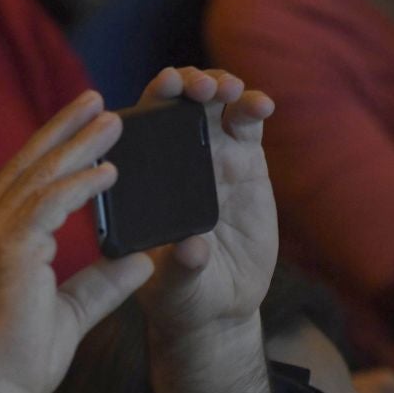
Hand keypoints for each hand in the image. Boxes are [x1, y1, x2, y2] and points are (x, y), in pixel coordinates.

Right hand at [0, 91, 153, 392]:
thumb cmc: (9, 368)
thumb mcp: (65, 317)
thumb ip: (99, 285)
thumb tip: (140, 262)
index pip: (16, 187)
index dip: (48, 155)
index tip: (79, 133)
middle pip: (23, 168)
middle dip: (62, 132)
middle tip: (97, 101)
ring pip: (37, 177)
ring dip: (77, 146)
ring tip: (114, 120)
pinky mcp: (5, 252)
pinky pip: (47, 203)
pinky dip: (79, 184)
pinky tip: (109, 170)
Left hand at [131, 67, 278, 392]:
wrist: (218, 307)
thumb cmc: (180, 296)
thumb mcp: (174, 288)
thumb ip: (181, 269)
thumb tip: (193, 248)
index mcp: (138, 184)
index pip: (133, 132)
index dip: (146, 104)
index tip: (160, 90)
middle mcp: (168, 164)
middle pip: (171, 107)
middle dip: (183, 85)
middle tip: (195, 86)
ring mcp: (207, 158)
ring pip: (210, 107)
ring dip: (218, 86)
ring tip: (227, 90)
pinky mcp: (244, 163)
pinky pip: (246, 124)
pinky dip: (253, 107)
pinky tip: (260, 105)